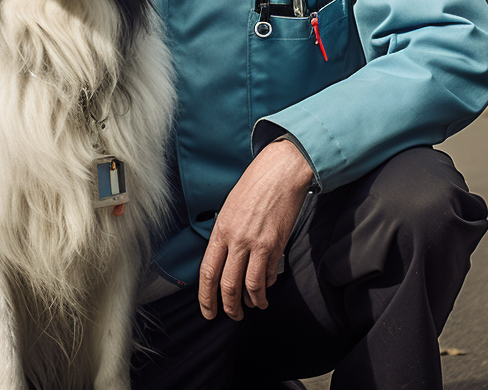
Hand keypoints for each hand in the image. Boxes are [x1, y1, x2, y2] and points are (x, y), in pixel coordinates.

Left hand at [198, 139, 313, 320]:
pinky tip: (266, 286)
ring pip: (250, 287)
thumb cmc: (254, 185)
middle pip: (228, 285)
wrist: (281, 172)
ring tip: (254, 306)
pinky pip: (269, 274)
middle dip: (229, 307)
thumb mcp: (230, 207)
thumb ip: (225, 234)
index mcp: (221, 230)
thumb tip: (224, 259)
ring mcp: (258, 244)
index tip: (209, 311)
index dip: (206, 298)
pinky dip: (266, 285)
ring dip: (252, 302)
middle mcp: (237, 239)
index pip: (208, 272)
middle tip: (232, 315)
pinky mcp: (277, 245)